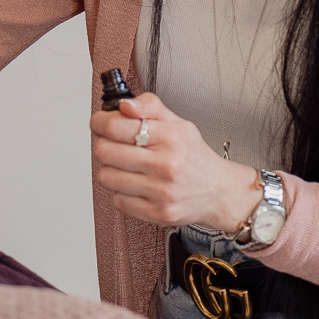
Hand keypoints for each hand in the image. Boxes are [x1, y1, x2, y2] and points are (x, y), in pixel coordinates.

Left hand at [89, 93, 262, 230]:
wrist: (219, 192)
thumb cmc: (195, 157)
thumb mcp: (179, 123)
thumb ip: (150, 107)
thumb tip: (124, 105)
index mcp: (171, 138)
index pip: (116, 127)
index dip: (100, 122)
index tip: (100, 122)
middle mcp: (166, 165)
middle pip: (105, 152)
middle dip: (103, 144)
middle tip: (112, 143)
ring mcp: (161, 192)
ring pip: (106, 177)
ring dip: (111, 169)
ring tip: (127, 165)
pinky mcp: (157, 213)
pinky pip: (117, 200)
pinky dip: (121, 191)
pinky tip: (136, 184)